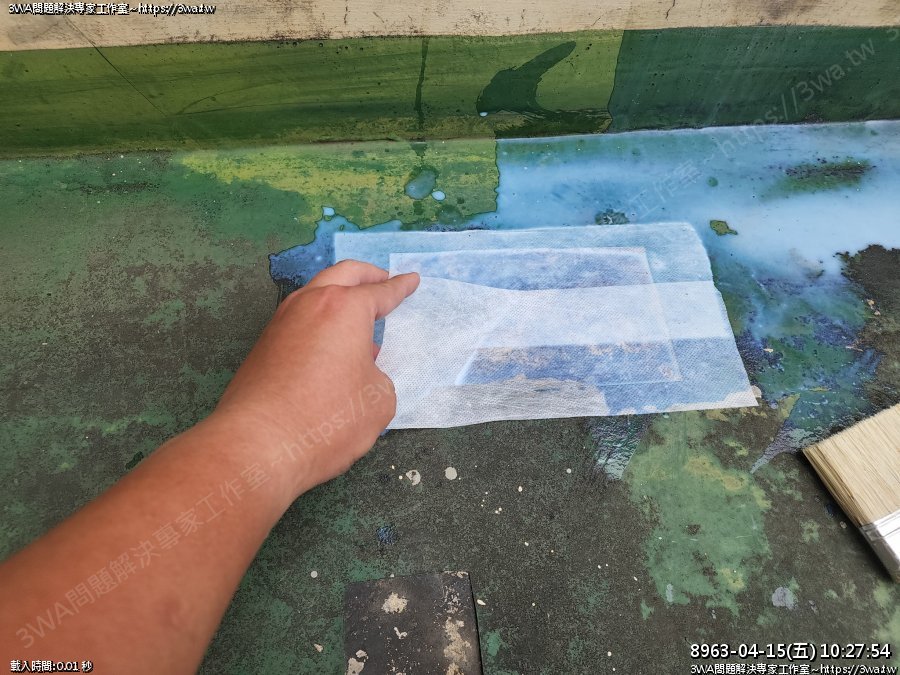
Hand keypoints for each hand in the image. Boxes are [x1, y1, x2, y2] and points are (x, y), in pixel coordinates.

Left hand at [214, 260, 418, 496]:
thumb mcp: (378, 400)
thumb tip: (357, 370)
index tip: (411, 279)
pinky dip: (320, 321)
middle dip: (367, 275)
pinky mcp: (263, 346)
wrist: (258, 444)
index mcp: (344, 308)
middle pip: (343, 275)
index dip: (400, 287)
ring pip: (315, 294)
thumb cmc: (327, 418)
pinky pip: (300, 321)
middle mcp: (310, 304)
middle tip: (383, 280)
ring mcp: (281, 322)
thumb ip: (376, 375)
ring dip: (338, 296)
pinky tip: (331, 345)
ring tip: (358, 315)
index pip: (379, 292)